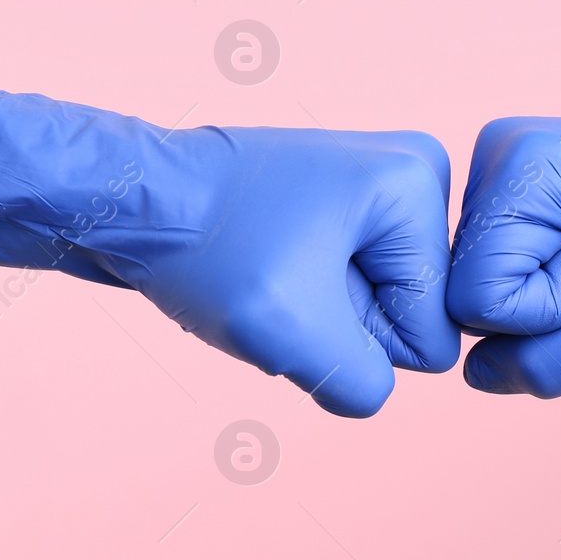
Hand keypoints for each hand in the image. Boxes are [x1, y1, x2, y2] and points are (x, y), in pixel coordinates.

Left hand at [0, 77, 459, 416]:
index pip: (435, 331)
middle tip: (279, 285)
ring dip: (318, 313)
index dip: (362, 338)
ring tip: (266, 274)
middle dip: (342, 321)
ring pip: (375, 305)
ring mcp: (375, 183)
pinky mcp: (343, 200)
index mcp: (417, 185)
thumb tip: (373, 388)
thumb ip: (365, 385)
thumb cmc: (205, 251)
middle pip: (410, 314)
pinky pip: (346, 285)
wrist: (125, 199)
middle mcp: (411, 171)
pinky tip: (263, 266)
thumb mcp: (297, 338)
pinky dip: (302, 294)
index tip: (300, 292)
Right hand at [445, 92, 560, 396]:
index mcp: (513, 163)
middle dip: (551, 298)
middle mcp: (498, 147)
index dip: (546, 312)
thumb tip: (477, 375)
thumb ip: (545, 366)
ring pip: (496, 275)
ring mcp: (513, 157)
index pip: (472, 300)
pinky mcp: (533, 172)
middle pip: (478, 283)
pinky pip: (517, 257)